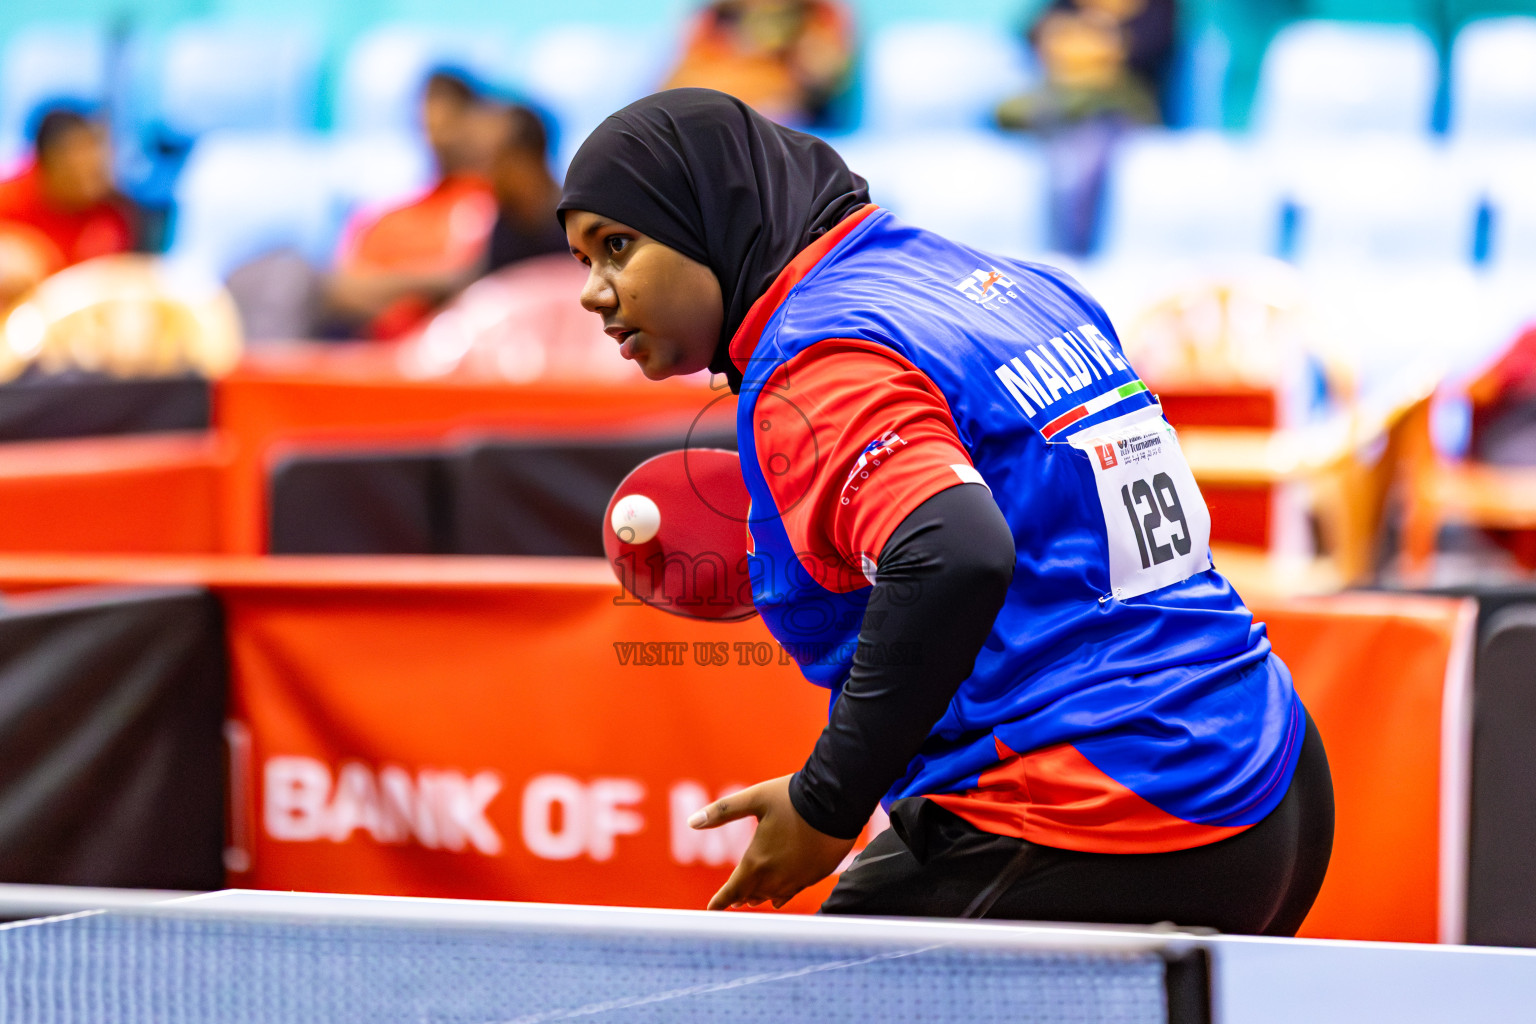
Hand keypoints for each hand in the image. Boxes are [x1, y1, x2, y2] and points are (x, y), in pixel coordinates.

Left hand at [690, 774, 854, 910]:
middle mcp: (776, 876)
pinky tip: (779, 898)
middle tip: (731, 900)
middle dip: (740, 896)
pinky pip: (793, 892)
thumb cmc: (792, 797)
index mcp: (757, 861)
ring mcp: (797, 878)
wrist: (836, 801)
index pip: (733, 889)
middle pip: (752, 894)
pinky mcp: (815, 875)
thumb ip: (722, 812)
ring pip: (773, 896)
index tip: (711, 908)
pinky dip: (782, 896)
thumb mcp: (754, 798)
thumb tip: (690, 822)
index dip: (720, 900)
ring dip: (760, 897)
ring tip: (751, 899)